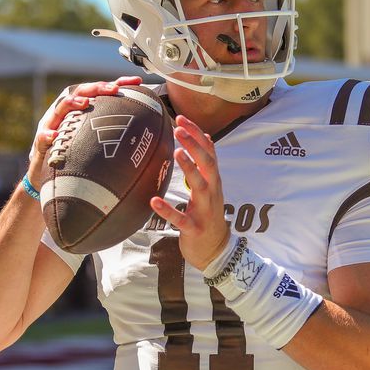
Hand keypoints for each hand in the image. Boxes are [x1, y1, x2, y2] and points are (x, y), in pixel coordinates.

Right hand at [28, 76, 142, 182]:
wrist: (49, 176)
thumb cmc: (78, 156)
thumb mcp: (98, 144)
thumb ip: (118, 137)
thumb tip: (152, 137)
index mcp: (83, 110)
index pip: (101, 92)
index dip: (118, 84)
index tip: (137, 81)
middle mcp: (68, 113)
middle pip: (82, 92)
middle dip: (98, 88)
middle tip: (113, 89)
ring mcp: (53, 125)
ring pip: (60, 108)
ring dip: (72, 103)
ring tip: (85, 102)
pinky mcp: (42, 143)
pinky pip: (43, 137)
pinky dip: (48, 135)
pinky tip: (54, 136)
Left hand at [149, 115, 230, 270]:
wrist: (216, 251)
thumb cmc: (209, 216)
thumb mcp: (211, 188)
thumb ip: (207, 165)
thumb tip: (206, 137)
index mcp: (214, 182)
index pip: (209, 152)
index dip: (197, 135)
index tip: (182, 118)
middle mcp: (212, 193)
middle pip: (207, 164)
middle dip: (195, 145)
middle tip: (179, 128)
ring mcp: (205, 211)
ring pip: (200, 187)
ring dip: (190, 169)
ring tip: (177, 153)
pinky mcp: (194, 229)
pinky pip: (181, 219)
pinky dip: (168, 211)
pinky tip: (153, 201)